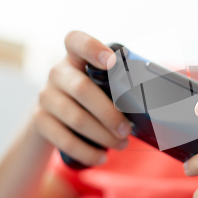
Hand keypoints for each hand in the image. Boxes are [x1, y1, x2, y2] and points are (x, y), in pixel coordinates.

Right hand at [32, 31, 131, 165]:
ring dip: (103, 135)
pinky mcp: (39, 120)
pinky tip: (101, 157)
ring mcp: (46, 96)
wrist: (54, 115)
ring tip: (121, 144)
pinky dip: (86, 151)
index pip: (76, 40)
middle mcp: (58, 73)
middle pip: (82, 89)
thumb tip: (158, 98)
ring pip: (75, 118)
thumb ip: (120, 82)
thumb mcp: (102, 82)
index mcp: (75, 56)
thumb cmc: (92, 95)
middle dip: (109, 113)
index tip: (112, 62)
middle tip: (127, 130)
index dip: (92, 48)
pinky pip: (63, 139)